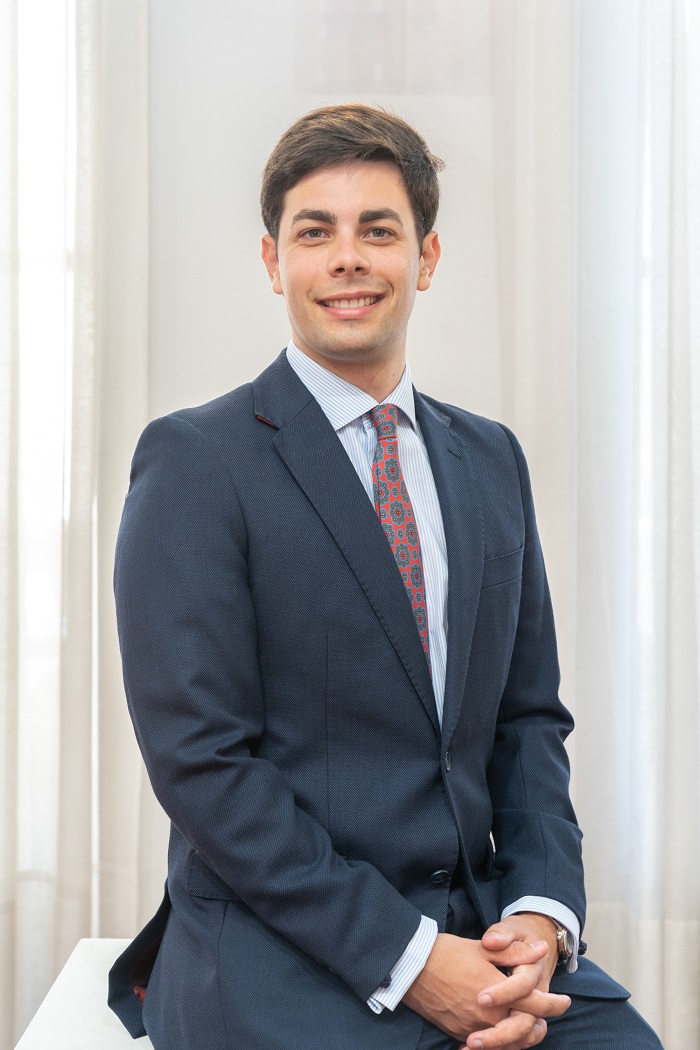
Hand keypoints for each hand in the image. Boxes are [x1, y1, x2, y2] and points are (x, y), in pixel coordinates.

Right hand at [403, 925, 568, 1048]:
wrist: (412, 966)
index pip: (536, 1005)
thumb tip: (540, 950)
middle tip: (546, 1018)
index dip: (554, 1004)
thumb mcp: (483, 948)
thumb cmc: (448, 952)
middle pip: (525, 1031)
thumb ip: (515, 953)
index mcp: (498, 992)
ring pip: (507, 1043)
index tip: (565, 1001)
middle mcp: (488, 1016)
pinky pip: (486, 1046)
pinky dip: (499, 1042)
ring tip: (528, 1027)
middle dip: (539, 1026)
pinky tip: (501, 1035)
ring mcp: (473, 1027)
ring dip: (521, 1037)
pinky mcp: (459, 1033)